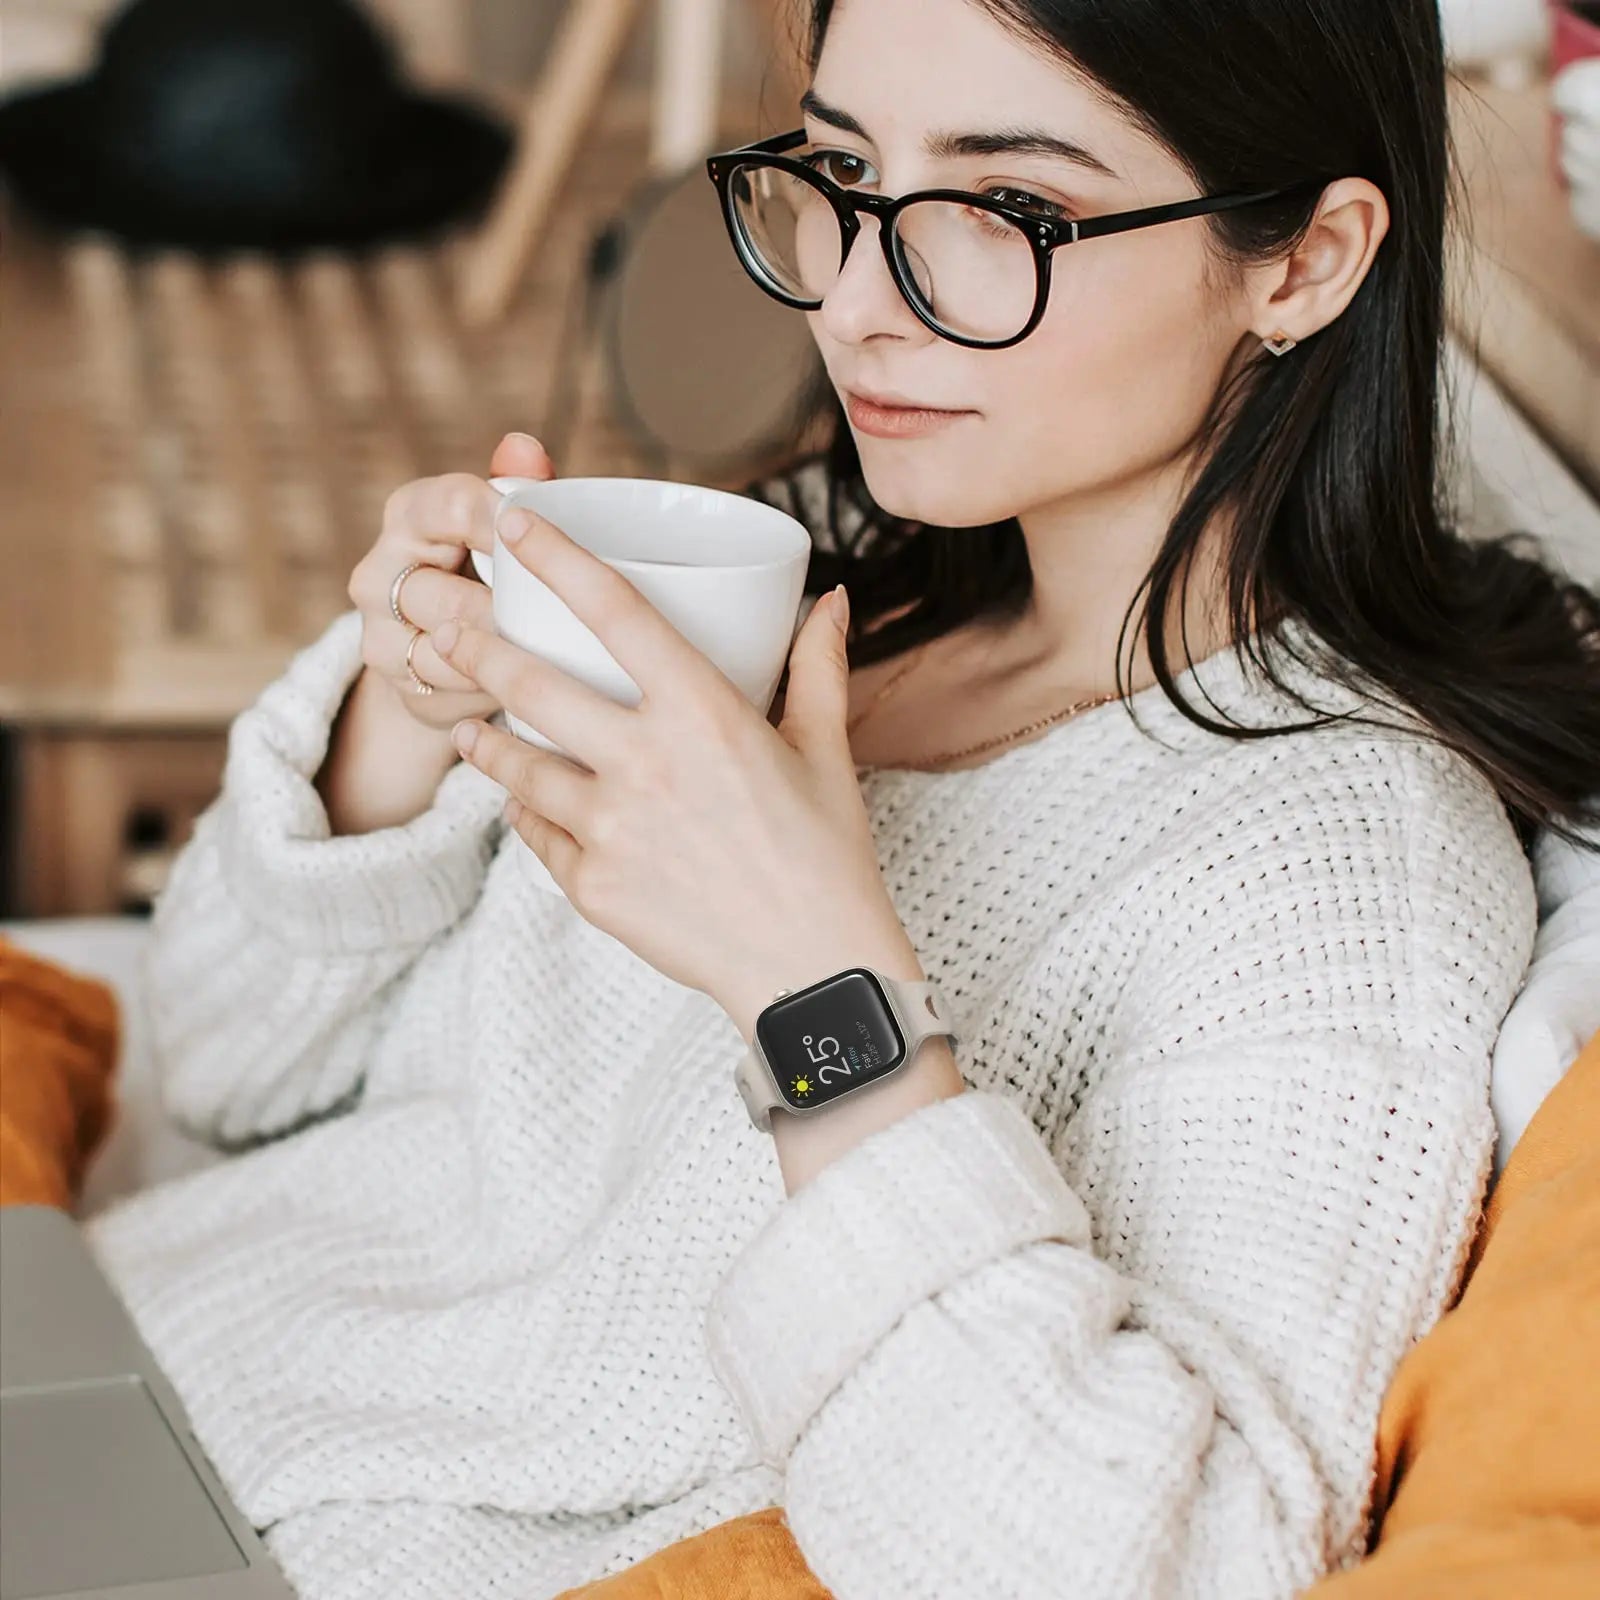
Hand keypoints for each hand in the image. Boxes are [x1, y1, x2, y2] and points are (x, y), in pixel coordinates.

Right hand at [345, 433, 555, 731]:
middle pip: (447, 591)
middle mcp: (377, 571)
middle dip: (507, 609)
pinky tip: (526, 683)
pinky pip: (449, 688)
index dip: (509, 526)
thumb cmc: (492, 568)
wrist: (441, 643)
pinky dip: (490, 686)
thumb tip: (525, 446)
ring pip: (446, 646)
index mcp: (410, 512)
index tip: (551, 544)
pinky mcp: (392, 680)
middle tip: (562, 620)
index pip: (454, 507)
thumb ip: (519, 486)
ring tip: (551, 654)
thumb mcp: (507, 526)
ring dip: (502, 654)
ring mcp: (376, 631)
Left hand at [433, 502, 917, 1036]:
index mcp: (703, 713)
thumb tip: (828, 601)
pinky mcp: (592, 886)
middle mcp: (645, 762)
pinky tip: (519, 802)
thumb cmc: (827, 856)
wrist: (812, 971)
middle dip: (475, 642)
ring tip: (465, 723)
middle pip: (531, 682)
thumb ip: (817, 667)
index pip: (614, 610)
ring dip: (482, 737)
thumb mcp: (826, 751)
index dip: (556, 556)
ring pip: (515, 764)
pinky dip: (526, 812)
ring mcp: (610, 828)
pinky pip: (538, 834)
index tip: (513, 521)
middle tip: (443, 622)